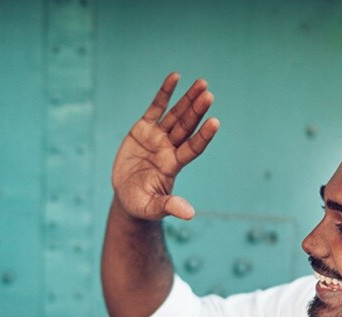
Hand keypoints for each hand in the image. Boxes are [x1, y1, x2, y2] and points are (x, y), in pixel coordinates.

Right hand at [111, 73, 219, 221]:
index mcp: (173, 165)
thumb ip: (170, 206)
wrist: (126, 195)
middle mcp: (170, 148)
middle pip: (187, 127)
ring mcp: (158, 137)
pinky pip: (156, 108)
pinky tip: (175, 77)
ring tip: (202, 83)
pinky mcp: (143, 129)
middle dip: (197, 111)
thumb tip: (190, 214)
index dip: (203, 136)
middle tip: (209, 95)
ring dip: (188, 99)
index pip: (193, 148)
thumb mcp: (153, 207)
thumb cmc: (141, 204)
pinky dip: (165, 93)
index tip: (215, 122)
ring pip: (176, 115)